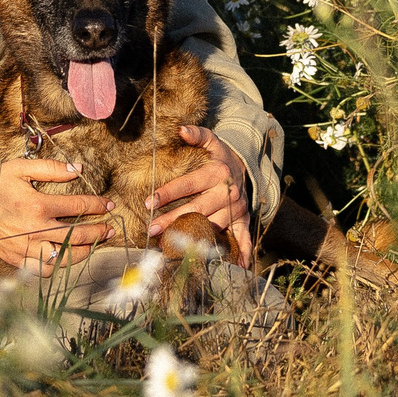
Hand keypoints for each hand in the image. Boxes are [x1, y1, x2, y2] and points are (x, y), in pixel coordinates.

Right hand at [0, 158, 114, 274]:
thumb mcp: (19, 169)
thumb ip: (50, 168)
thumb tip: (77, 168)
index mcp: (38, 205)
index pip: (78, 206)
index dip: (97, 205)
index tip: (109, 204)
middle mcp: (35, 230)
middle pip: (78, 235)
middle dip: (99, 231)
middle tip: (110, 228)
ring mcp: (27, 248)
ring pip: (65, 257)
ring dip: (84, 251)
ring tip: (93, 245)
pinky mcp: (18, 259)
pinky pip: (44, 270)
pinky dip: (57, 266)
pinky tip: (65, 258)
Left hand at [146, 125, 254, 267]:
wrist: (248, 168)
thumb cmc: (221, 157)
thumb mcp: (212, 140)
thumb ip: (196, 133)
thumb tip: (180, 129)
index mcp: (217, 173)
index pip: (188, 184)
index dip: (168, 193)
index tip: (149, 202)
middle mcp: (227, 192)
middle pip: (197, 209)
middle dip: (173, 220)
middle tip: (151, 229)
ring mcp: (236, 208)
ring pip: (213, 226)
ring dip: (194, 238)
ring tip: (172, 246)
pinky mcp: (243, 220)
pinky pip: (242, 238)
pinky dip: (239, 253)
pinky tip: (232, 267)